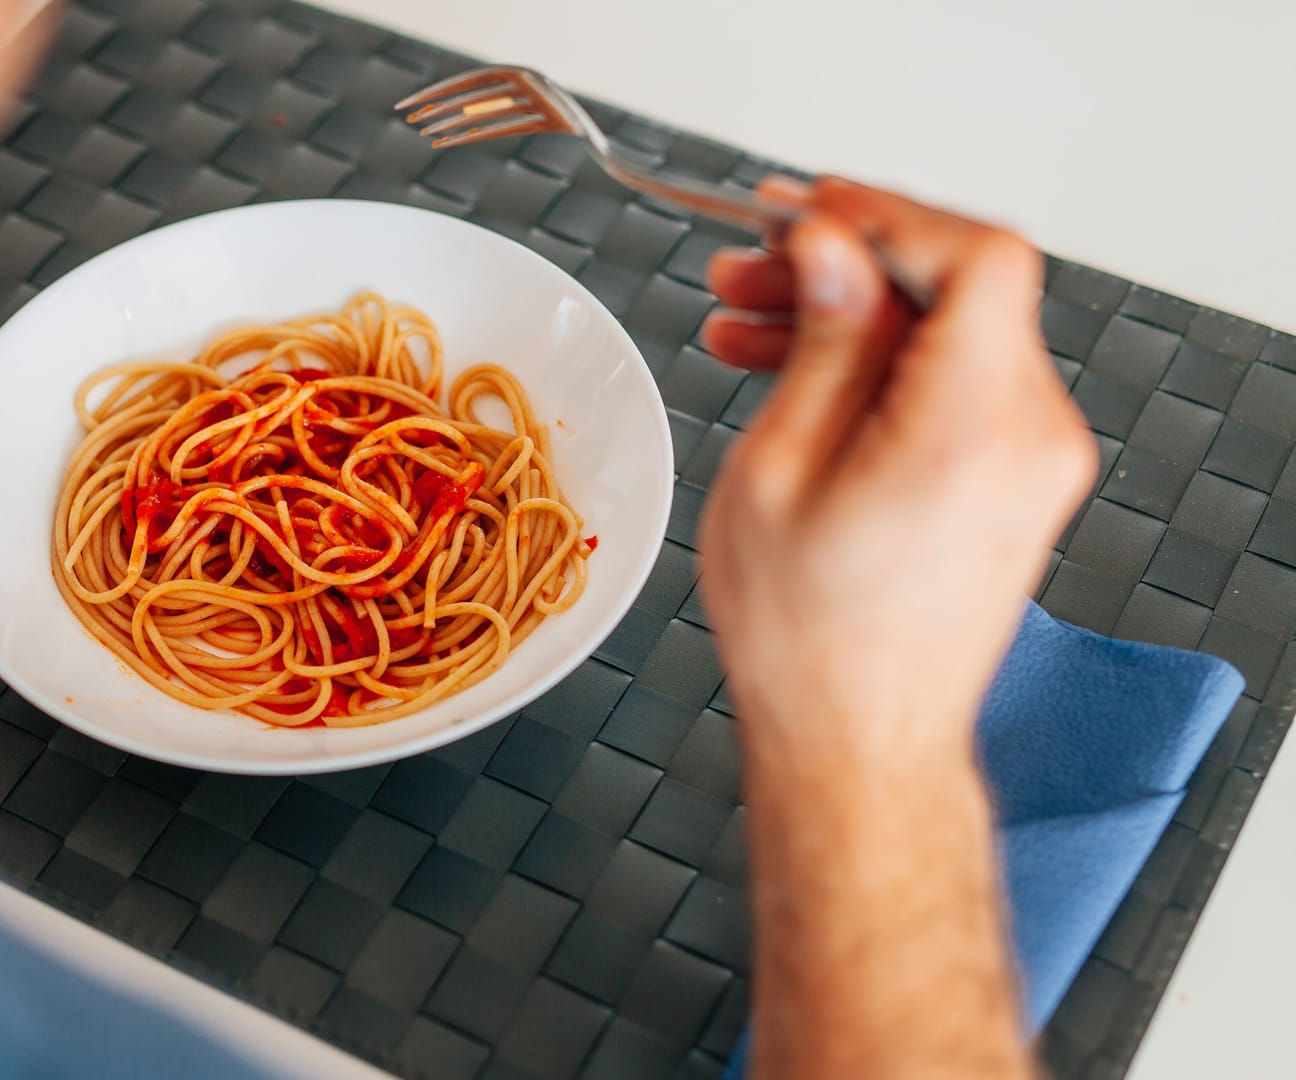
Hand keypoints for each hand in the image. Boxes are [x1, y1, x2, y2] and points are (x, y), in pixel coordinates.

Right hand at [697, 178, 1095, 761]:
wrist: (858, 740)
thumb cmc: (810, 641)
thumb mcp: (777, 473)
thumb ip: (820, 345)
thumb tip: (830, 251)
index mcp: (971, 430)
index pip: (979, 260)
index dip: (891, 218)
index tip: (810, 217)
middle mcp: (1029, 437)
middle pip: (961, 288)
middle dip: (851, 261)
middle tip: (750, 266)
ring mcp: (1032, 459)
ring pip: (952, 332)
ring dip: (856, 312)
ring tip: (746, 320)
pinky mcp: (1015, 477)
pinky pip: (955, 382)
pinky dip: (883, 364)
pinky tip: (793, 369)